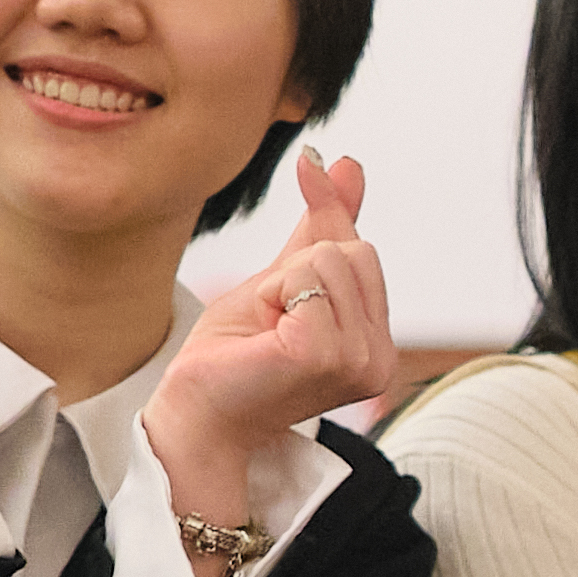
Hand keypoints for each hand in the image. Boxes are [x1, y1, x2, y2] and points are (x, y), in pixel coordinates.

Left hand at [148, 150, 397, 528]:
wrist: (198, 414)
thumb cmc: (236, 355)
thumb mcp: (283, 278)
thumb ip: (323, 225)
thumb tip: (348, 162)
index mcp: (376, 345)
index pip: (361, 251)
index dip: (312, 252)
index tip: (278, 291)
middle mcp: (379, 359)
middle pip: (352, 250)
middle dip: (296, 272)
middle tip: (271, 324)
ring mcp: (358, 362)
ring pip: (328, 261)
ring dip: (280, 286)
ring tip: (267, 334)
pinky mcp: (325, 357)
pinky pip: (305, 281)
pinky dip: (271, 298)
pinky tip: (263, 341)